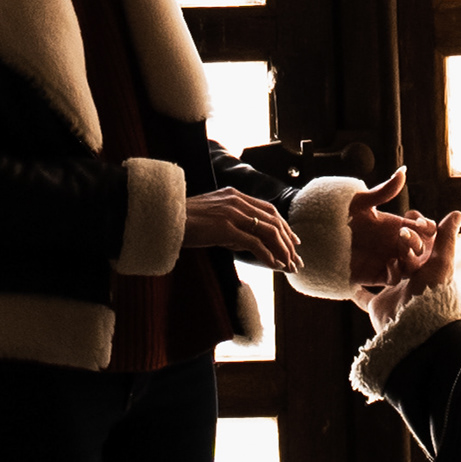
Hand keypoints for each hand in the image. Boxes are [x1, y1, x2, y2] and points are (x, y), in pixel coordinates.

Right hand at [180, 182, 301, 265]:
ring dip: (282, 250)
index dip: (284, 226)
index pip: (268, 210)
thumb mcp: (213, 218)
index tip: (294, 241)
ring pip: (268, 231)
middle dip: (288, 241)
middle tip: (296, 258)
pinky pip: (254, 242)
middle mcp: (236, 201)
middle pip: (273, 220)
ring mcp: (231, 213)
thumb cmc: (185, 222)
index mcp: (235, 195)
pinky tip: (273, 265)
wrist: (164, 219)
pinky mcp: (225, 227)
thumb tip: (251, 244)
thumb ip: (233, 226)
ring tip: (288, 266)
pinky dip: (267, 254)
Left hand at [344, 162, 433, 295]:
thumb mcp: (361, 201)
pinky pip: (392, 279)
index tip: (419, 221)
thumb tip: (404, 171)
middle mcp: (392, 243)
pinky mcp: (373, 274)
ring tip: (402, 250)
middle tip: (405, 234)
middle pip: (421, 249)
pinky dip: (396, 273)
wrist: (313, 232)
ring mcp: (384, 259)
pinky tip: (391, 263)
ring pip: (411, 265)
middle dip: (419, 243)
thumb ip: (383, 191)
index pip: (422, 229)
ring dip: (412, 259)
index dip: (427, 226)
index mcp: (394, 225)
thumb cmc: (336, 212)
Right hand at [365, 201, 459, 326]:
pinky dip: (354, 285)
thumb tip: (457, 212)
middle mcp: (411, 280)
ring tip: (364, 236)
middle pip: (400, 253)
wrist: (417, 327)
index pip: (421, 243)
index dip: (416, 227)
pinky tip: (343, 271)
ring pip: (381, 269)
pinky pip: (362, 294)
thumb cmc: (433, 293)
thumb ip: (447, 237)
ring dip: (374, 256)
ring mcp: (393, 293)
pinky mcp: (378, 305)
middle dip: (395, 238)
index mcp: (427, 269)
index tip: (409, 213)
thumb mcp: (441, 262)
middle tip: (387, 219)